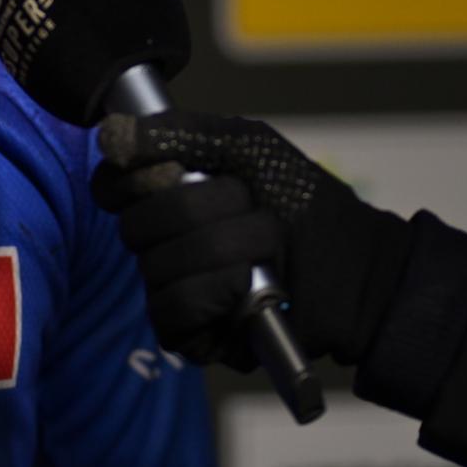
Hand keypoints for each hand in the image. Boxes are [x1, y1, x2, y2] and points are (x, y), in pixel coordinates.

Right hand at [92, 110, 412, 369]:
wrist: (356, 264)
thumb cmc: (303, 201)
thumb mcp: (247, 146)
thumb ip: (180, 132)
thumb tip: (111, 135)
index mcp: (167, 197)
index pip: (111, 187)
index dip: (129, 179)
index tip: (167, 170)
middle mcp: (162, 244)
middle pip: (138, 224)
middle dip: (204, 207)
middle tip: (249, 205)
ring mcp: (174, 290)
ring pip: (160, 266)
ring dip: (228, 248)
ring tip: (267, 249)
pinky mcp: (190, 334)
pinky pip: (171, 310)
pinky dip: (215, 292)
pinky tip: (246, 289)